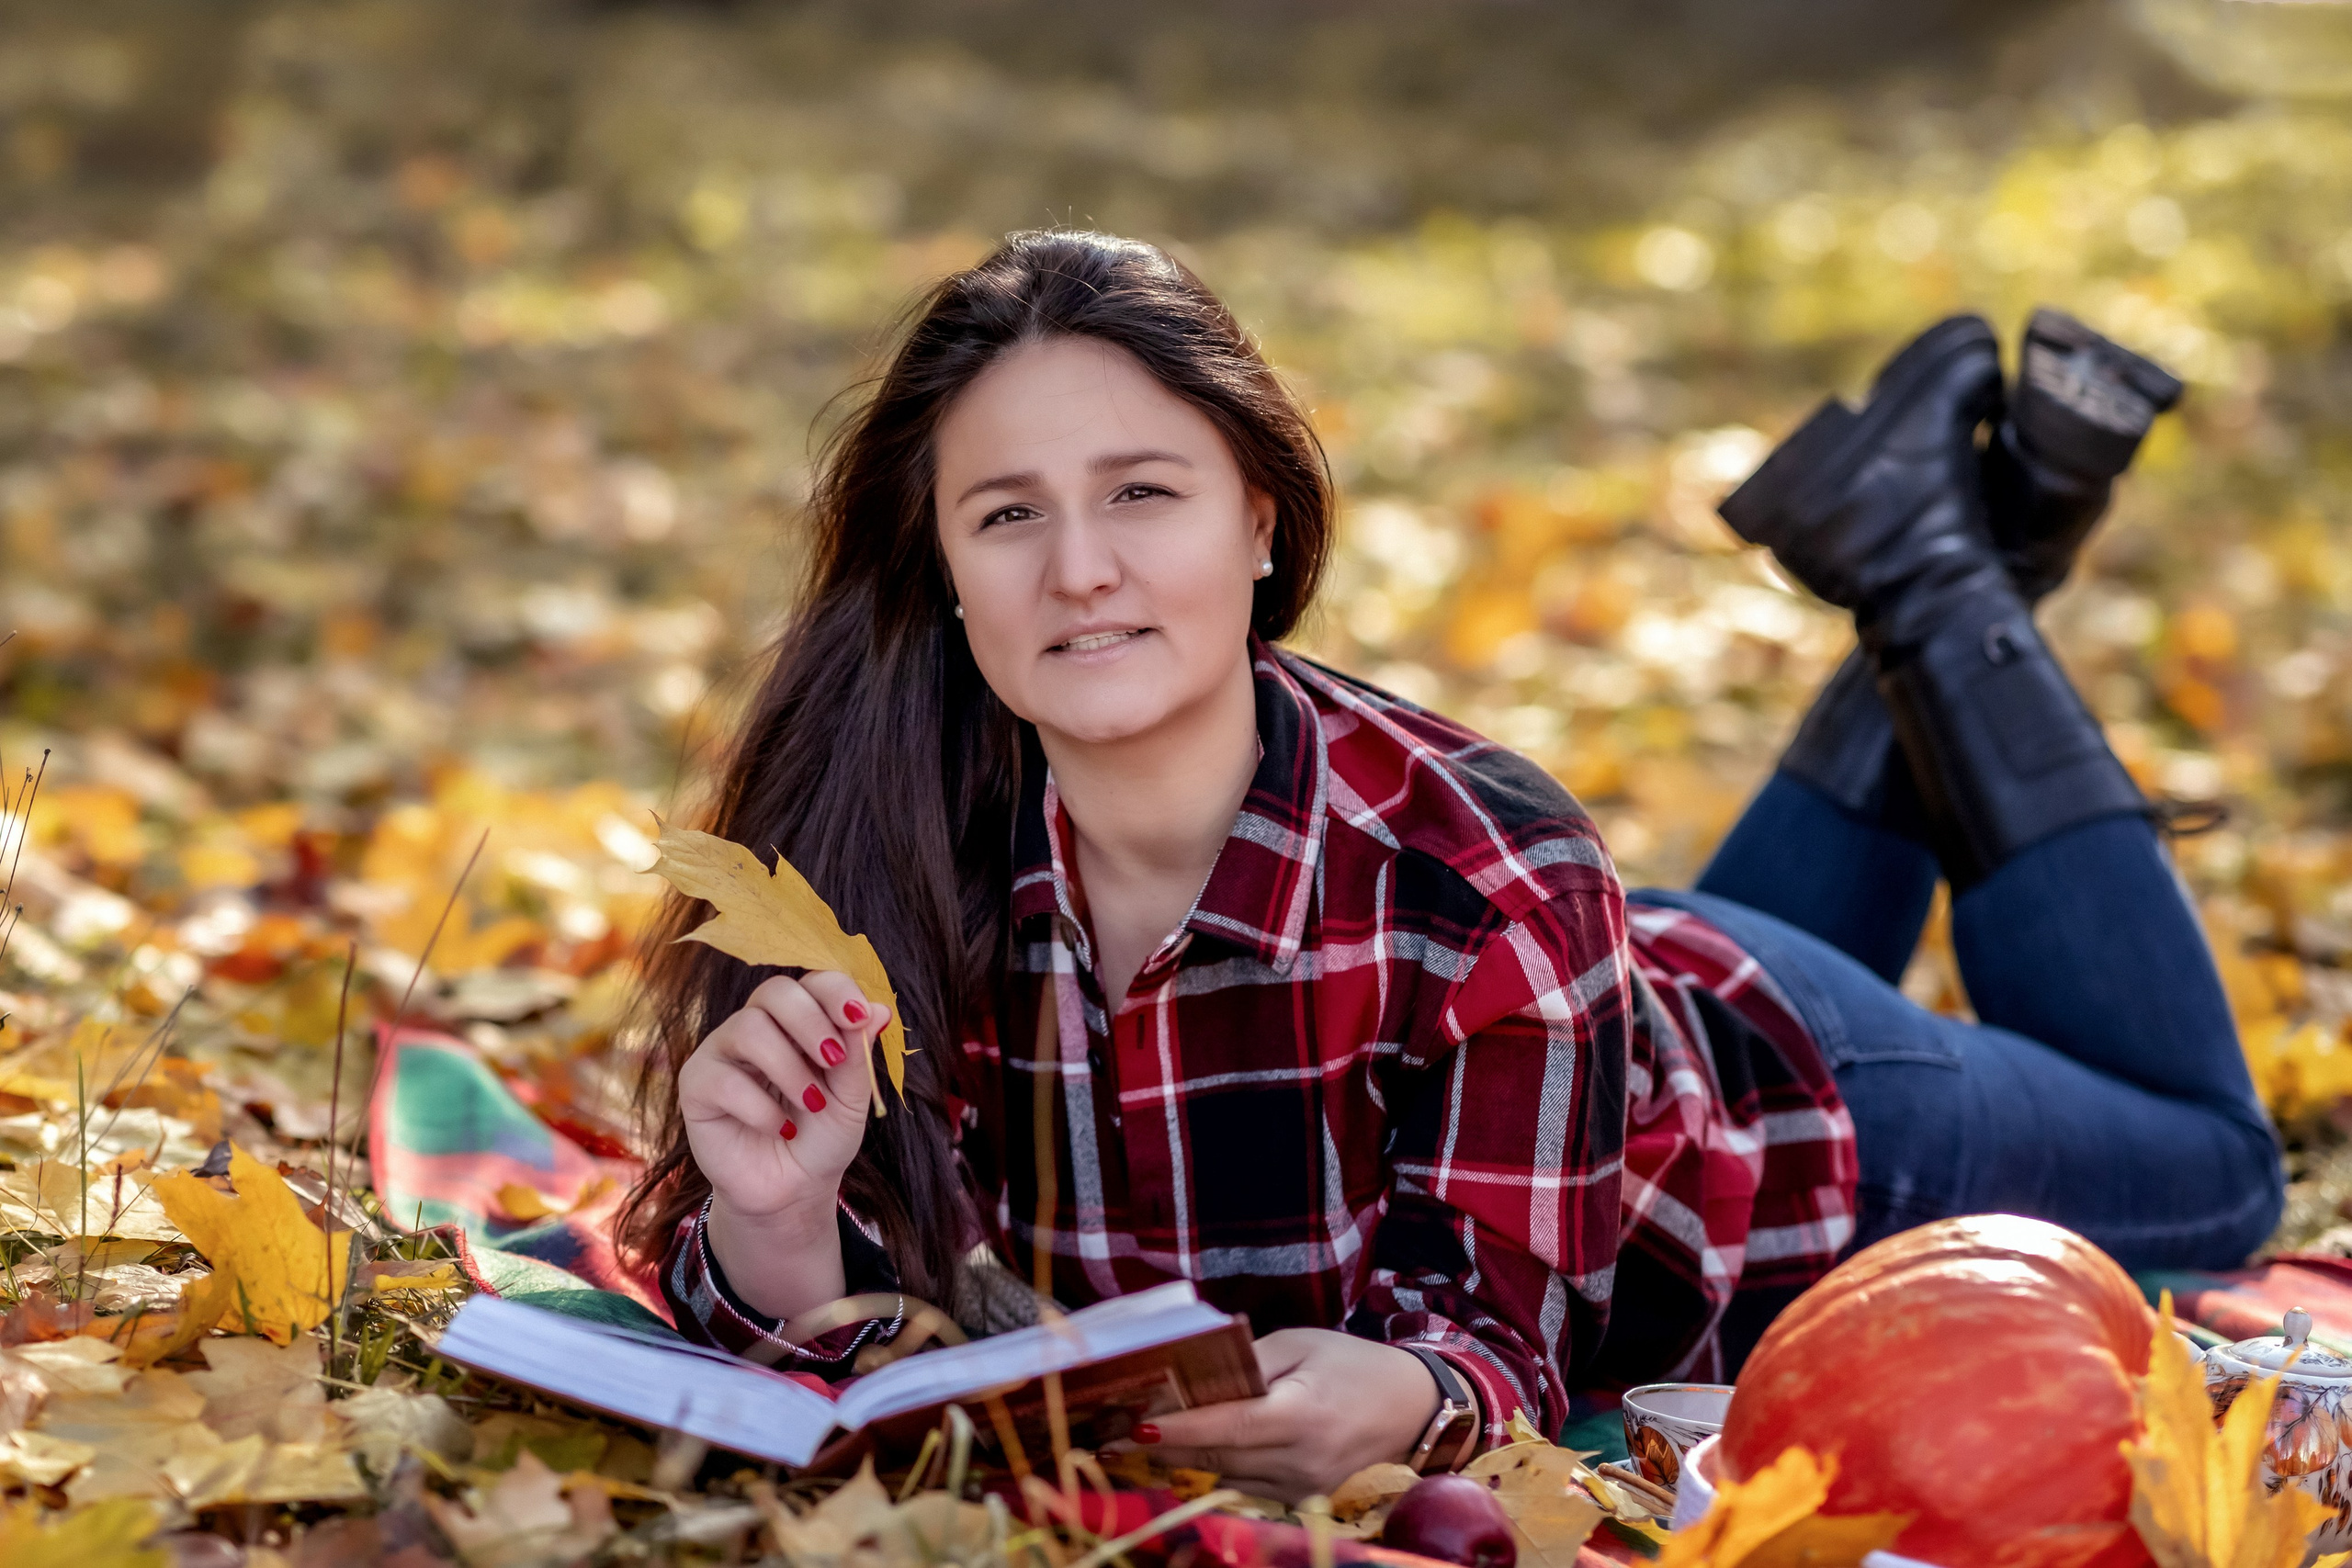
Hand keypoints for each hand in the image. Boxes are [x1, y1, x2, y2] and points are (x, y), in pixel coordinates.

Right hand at [678, 972, 890, 1318]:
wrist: (792, 1189)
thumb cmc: (822, 1135)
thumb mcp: (852, 1097)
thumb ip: (859, 1053)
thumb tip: (879, 1008)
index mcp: (797, 1021)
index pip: (811, 981)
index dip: (834, 991)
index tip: (858, 1017)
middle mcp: (756, 1026)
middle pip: (774, 991)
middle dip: (810, 1021)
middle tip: (833, 1060)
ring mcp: (722, 1052)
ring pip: (748, 1029)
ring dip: (789, 1069)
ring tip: (811, 1104)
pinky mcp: (696, 1084)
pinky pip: (724, 1079)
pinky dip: (760, 1107)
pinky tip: (779, 1128)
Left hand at [1108, 1328, 1442, 1502]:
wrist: (1415, 1409)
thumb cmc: (1355, 1364)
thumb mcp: (1302, 1342)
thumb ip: (1248, 1361)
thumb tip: (1194, 1374)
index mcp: (1303, 1416)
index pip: (1227, 1428)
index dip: (1177, 1430)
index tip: (1132, 1427)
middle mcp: (1301, 1461)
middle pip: (1217, 1459)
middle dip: (1164, 1446)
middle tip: (1113, 1430)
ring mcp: (1302, 1488)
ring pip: (1226, 1477)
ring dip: (1184, 1459)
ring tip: (1139, 1437)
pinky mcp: (1303, 1499)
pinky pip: (1246, 1486)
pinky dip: (1217, 1467)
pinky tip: (1191, 1449)